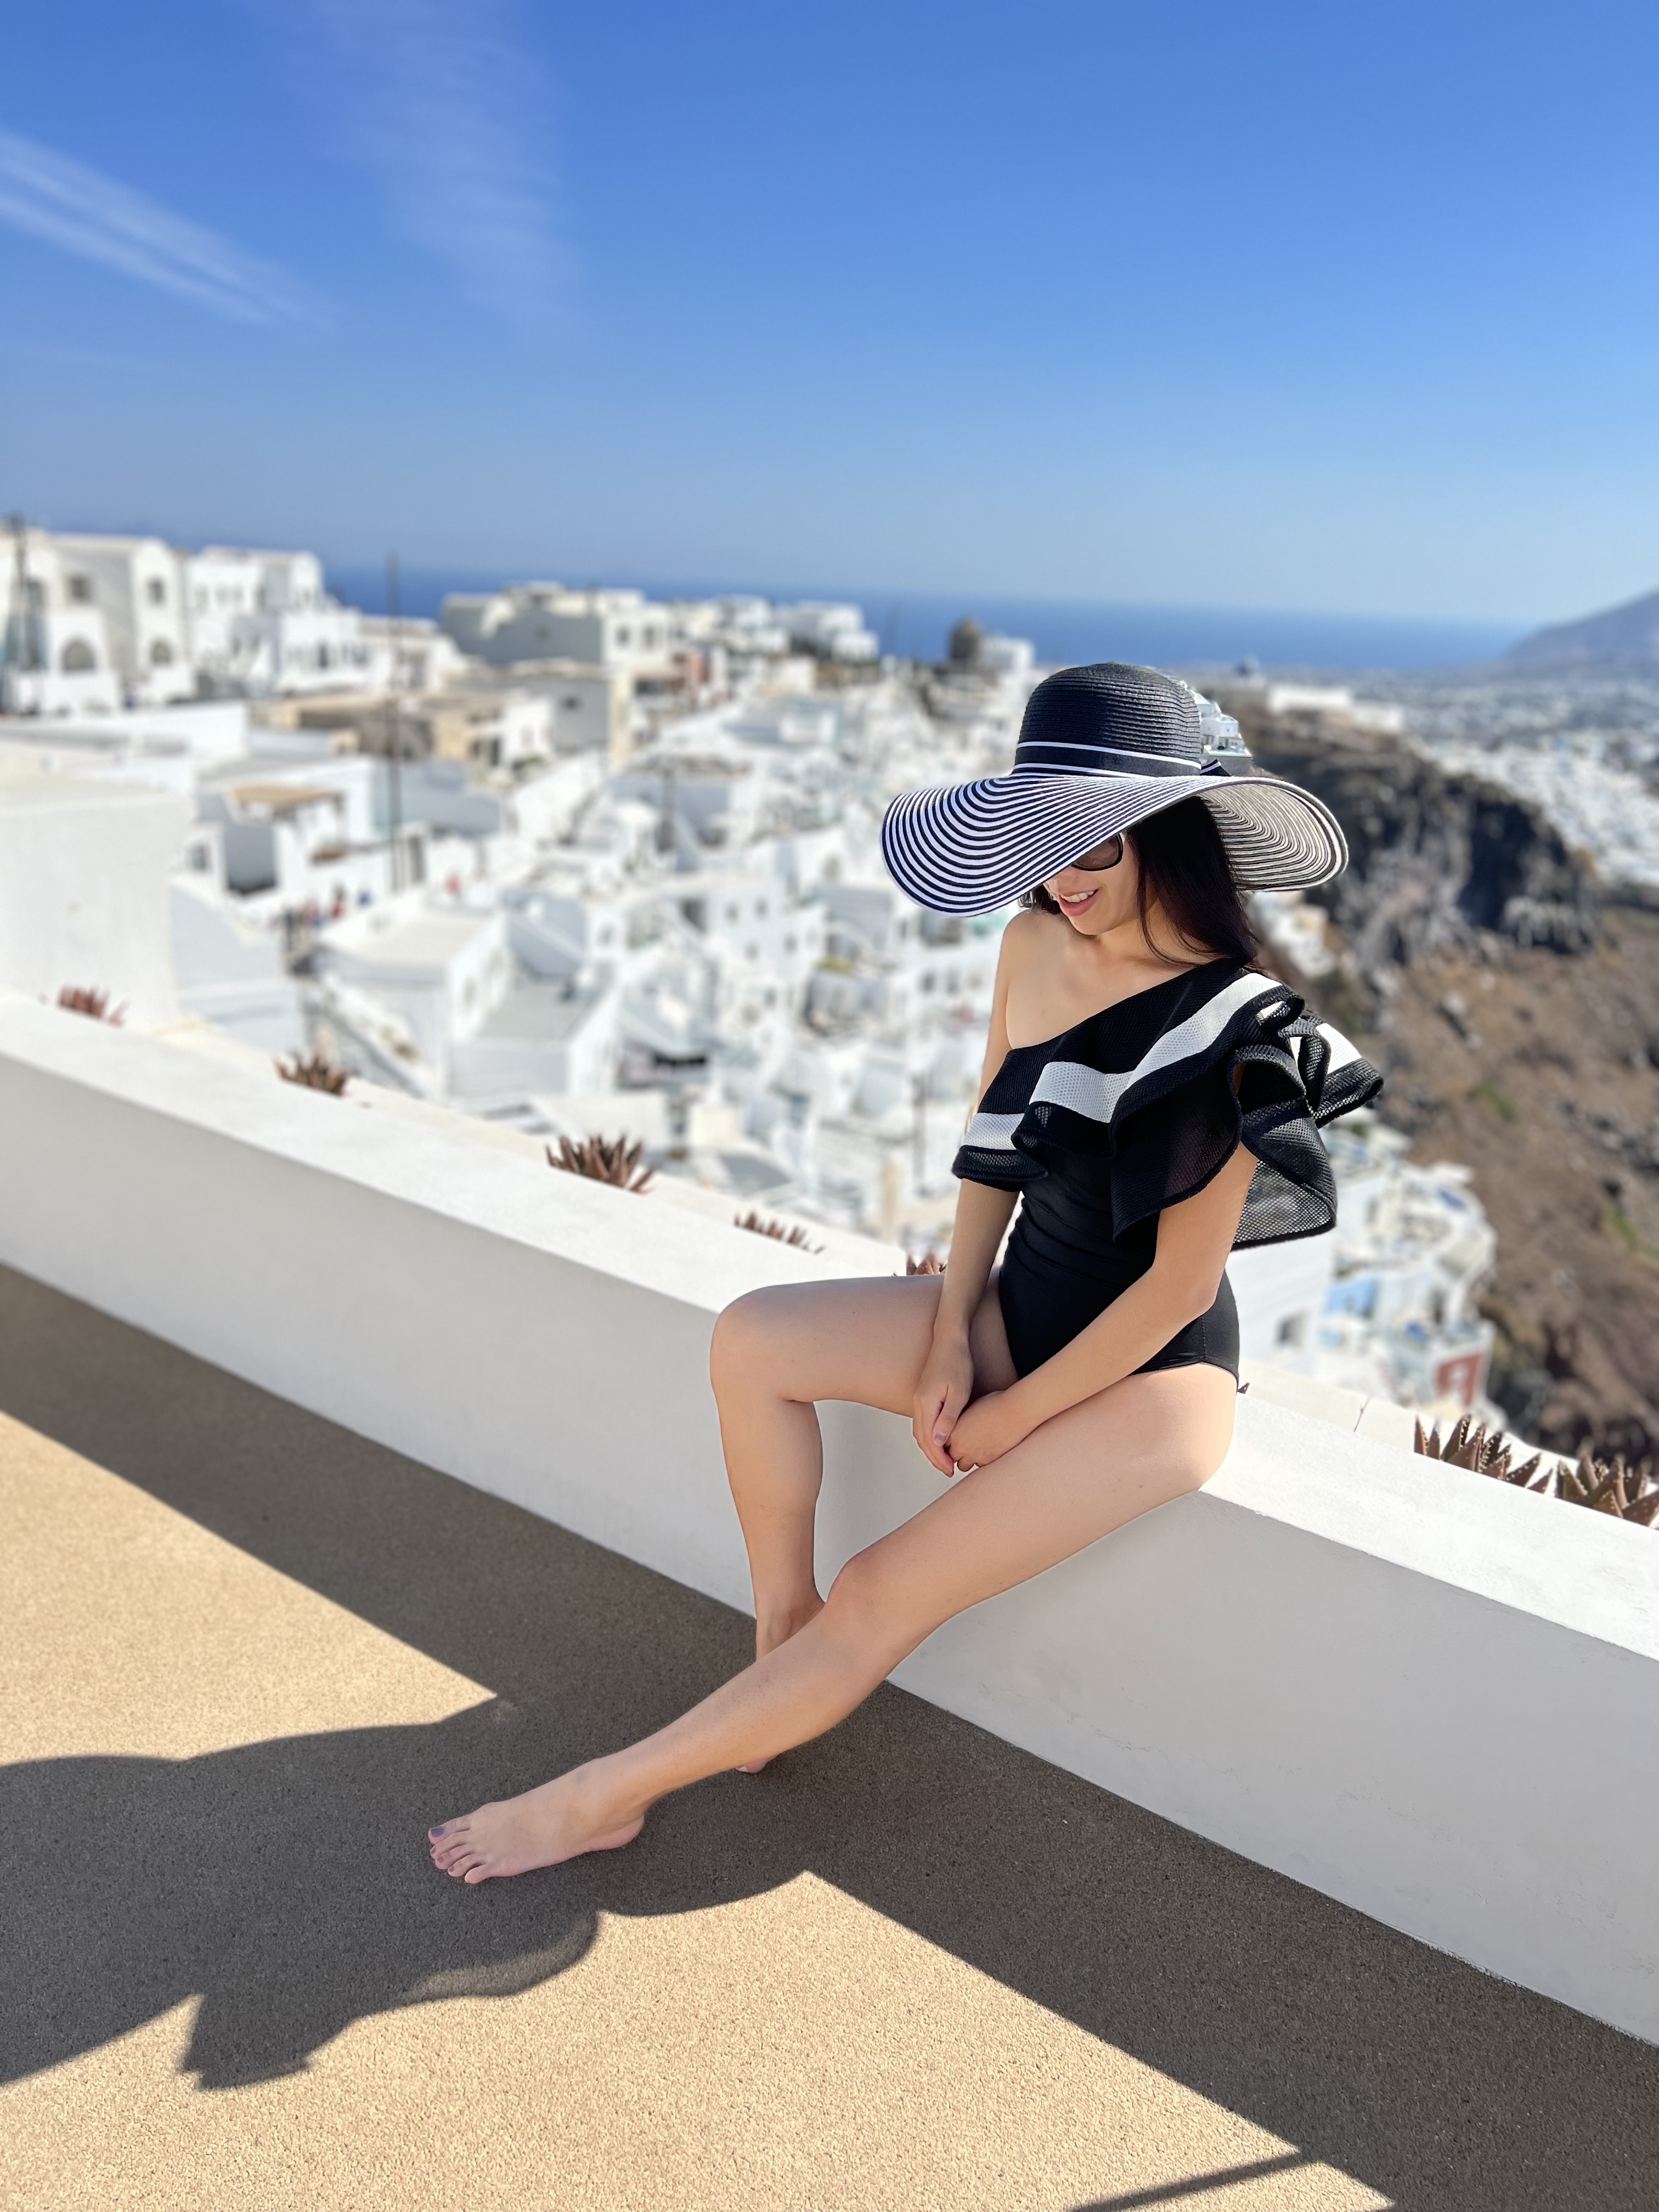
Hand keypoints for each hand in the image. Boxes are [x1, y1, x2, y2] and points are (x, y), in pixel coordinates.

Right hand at [912, 1332, 973, 1475]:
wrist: (950, 1339)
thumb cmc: (958, 1363)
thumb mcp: (958, 1393)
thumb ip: (948, 1419)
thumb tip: (938, 1443)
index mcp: (925, 1404)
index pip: (929, 1441)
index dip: (939, 1459)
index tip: (951, 1470)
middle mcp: (918, 1403)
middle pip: (921, 1439)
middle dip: (934, 1457)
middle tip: (949, 1471)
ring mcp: (918, 1398)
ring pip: (920, 1432)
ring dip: (930, 1448)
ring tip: (945, 1460)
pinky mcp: (923, 1395)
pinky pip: (922, 1422)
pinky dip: (929, 1436)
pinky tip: (940, 1440)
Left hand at [943, 1389, 1029, 1473]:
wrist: (1015, 1411)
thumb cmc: (995, 1404)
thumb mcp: (969, 1409)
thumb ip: (959, 1422)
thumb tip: (958, 1427)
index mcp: (953, 1431)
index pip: (941, 1444)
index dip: (946, 1441)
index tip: (951, 1439)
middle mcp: (961, 1446)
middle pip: (950, 1458)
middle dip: (954, 1453)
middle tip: (962, 1446)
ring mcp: (975, 1455)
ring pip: (963, 1465)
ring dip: (966, 1459)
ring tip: (974, 1449)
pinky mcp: (989, 1461)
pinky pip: (979, 1466)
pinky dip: (980, 1460)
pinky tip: (986, 1450)